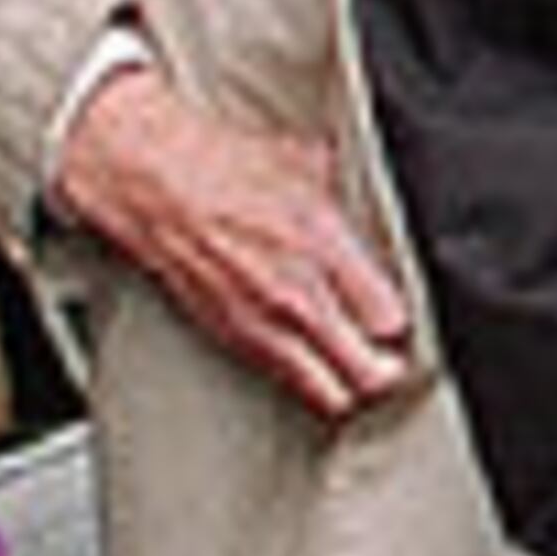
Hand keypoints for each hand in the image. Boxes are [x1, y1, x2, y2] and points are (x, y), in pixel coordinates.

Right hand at [55, 65, 414, 419]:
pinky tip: (314, 361)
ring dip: (350, 383)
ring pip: (330, 392)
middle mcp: (297, 295)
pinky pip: (288, 379)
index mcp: (323, 245)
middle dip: (388, 368)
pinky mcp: (234, 338)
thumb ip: (349, 194)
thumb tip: (377, 196)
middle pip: (370, 372)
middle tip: (392, 357)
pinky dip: (308, 378)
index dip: (401, 322)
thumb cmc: (223, 166)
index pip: (390, 319)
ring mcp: (264, 324)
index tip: (399, 315)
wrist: (155, 185)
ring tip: (358, 367)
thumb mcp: (307, 163)